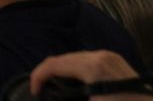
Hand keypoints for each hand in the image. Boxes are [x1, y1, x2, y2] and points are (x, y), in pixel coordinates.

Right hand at [28, 51, 143, 98]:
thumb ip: (68, 98)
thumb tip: (48, 98)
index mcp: (91, 67)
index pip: (54, 64)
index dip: (38, 77)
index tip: (34, 93)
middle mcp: (100, 56)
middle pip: (64, 58)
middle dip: (49, 74)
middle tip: (42, 91)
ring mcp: (110, 57)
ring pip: (76, 58)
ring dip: (64, 71)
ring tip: (58, 88)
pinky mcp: (117, 62)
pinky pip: (90, 60)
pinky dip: (78, 70)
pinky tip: (78, 83)